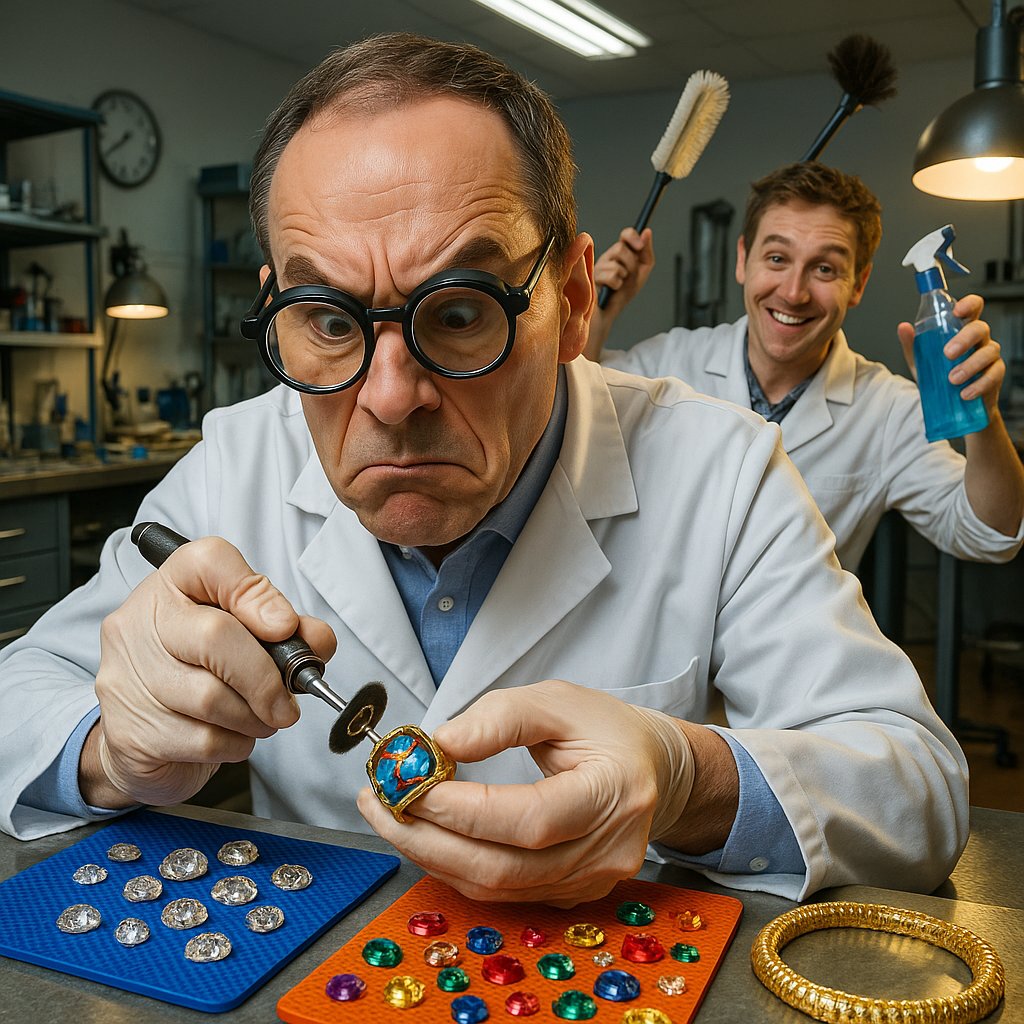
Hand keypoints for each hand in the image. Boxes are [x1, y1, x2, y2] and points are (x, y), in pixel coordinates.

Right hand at [84, 535, 336, 807]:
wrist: (146, 733)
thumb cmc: (204, 670)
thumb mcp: (247, 635)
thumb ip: (288, 630)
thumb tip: (317, 641)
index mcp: (174, 584)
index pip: (210, 561)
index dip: (256, 594)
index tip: (285, 627)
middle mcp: (141, 622)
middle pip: (215, 636)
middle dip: (266, 676)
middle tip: (287, 700)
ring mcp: (129, 677)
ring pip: (211, 698)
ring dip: (255, 716)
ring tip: (261, 718)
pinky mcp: (130, 732)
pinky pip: (203, 740)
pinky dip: (236, 743)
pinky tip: (233, 736)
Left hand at [357, 679, 693, 905]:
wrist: (653, 768)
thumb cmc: (607, 729)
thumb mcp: (558, 700)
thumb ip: (500, 717)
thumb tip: (440, 743)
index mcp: (616, 792)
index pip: (530, 817)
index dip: (463, 808)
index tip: (410, 782)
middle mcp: (608, 850)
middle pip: (505, 867)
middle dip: (429, 838)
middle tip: (380, 803)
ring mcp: (591, 881)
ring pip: (497, 887)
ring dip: (432, 855)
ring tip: (390, 816)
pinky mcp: (572, 894)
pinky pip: (503, 891)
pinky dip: (456, 866)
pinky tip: (426, 836)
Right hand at [595, 227, 655, 315]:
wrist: (609, 312)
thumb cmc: (623, 293)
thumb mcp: (641, 272)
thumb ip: (646, 253)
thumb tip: (647, 232)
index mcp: (620, 253)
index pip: (626, 234)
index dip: (632, 236)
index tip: (640, 246)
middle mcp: (608, 256)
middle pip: (620, 248)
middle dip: (630, 264)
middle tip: (628, 276)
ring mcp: (598, 265)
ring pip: (616, 263)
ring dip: (623, 277)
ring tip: (618, 285)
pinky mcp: (592, 276)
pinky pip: (611, 276)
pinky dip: (616, 286)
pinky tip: (611, 289)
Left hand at [897, 294, 1004, 415]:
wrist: (952, 405)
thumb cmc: (940, 376)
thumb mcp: (923, 361)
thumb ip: (913, 344)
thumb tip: (903, 328)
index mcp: (962, 329)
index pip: (973, 308)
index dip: (969, 304)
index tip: (957, 311)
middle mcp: (979, 340)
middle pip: (980, 329)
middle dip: (964, 339)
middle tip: (947, 354)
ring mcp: (989, 356)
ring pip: (989, 352)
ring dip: (970, 365)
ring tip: (952, 379)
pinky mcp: (995, 375)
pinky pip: (993, 375)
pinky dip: (979, 384)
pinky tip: (965, 393)